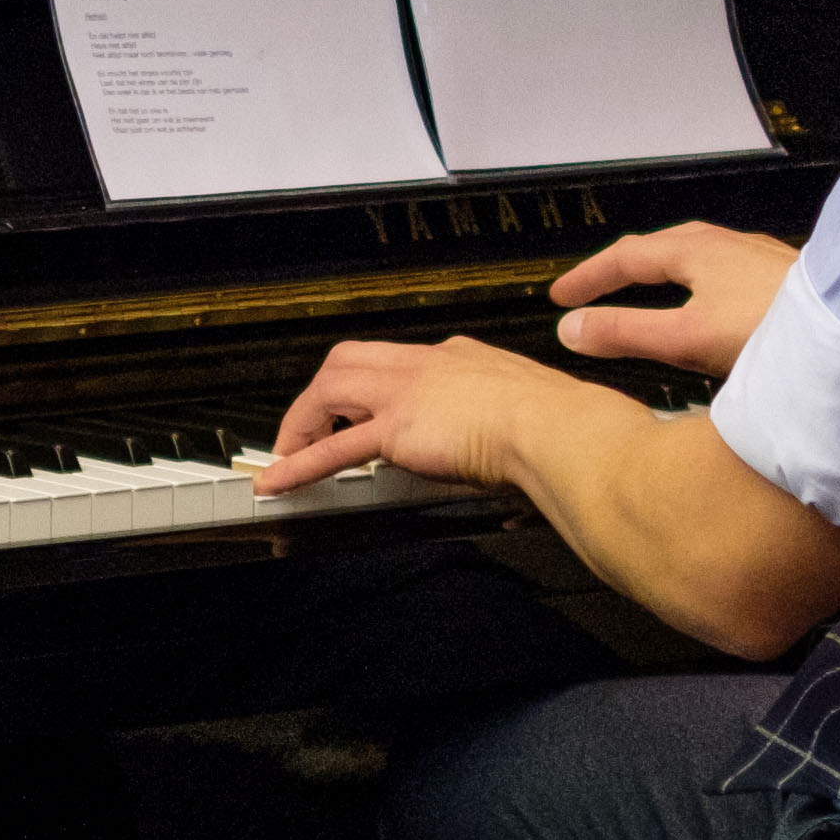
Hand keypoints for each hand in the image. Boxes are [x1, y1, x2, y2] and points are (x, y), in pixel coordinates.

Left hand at [253, 332, 558, 496]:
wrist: (558, 428)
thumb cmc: (559, 425)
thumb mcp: (528, 410)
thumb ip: (510, 428)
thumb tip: (516, 471)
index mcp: (459, 358)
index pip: (398, 361)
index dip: (372, 385)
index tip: (364, 409)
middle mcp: (426, 365)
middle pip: (348, 360)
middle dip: (322, 394)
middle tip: (312, 427)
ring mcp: (406, 393)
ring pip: (329, 389)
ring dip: (302, 423)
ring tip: (287, 454)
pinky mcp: (397, 429)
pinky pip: (333, 449)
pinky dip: (299, 464)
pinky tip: (279, 481)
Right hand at [545, 222, 800, 382]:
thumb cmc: (779, 330)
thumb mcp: (686, 339)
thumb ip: (625, 334)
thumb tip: (571, 330)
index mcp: (697, 250)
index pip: (625, 256)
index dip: (588, 277)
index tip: (561, 297)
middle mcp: (729, 245)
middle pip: (662, 249)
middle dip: (624, 268)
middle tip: (596, 289)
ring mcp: (761, 259)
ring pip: (700, 258)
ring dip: (665, 274)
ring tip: (649, 295)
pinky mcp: (786, 280)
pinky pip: (728, 272)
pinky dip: (700, 285)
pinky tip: (716, 308)